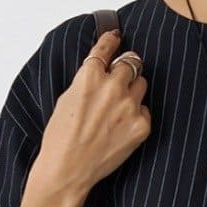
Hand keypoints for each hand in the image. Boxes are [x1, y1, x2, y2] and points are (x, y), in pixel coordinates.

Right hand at [14, 29, 151, 206]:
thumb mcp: (68, 97)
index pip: (108, 47)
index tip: (116, 36)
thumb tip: (102, 71)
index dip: (113, 40)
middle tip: (120, 80)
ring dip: (133, 91)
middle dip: (126, 69)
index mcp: (91, 74)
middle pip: (132, 63)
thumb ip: (88, 80)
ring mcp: (129, 106)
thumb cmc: (61, 137)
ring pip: (141, 85)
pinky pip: (146, 111)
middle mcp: (113, 86)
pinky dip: (137, 116)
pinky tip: (121, 128)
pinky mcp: (141, 126)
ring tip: (119, 108)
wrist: (68, 169)